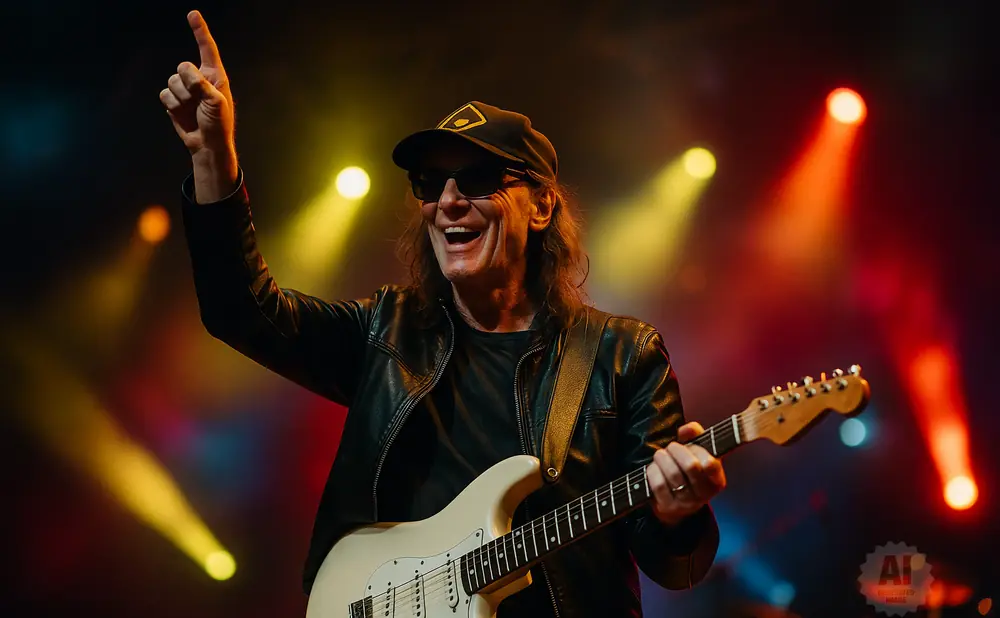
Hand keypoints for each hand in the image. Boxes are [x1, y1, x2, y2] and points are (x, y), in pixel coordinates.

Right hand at [159, 11, 234, 156]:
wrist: (207, 144)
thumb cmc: (219, 124)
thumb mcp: (217, 103)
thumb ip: (203, 85)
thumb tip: (187, 73)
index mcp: (215, 75)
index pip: (207, 48)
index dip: (199, 31)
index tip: (193, 14)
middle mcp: (199, 78)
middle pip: (182, 66)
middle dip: (188, 83)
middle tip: (199, 100)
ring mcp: (185, 89)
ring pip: (171, 80)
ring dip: (181, 96)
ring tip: (192, 109)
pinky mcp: (174, 100)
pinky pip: (164, 94)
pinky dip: (172, 104)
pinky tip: (182, 113)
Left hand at [645, 422, 725, 526]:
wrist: (676, 504)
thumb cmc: (688, 472)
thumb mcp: (697, 453)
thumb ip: (696, 435)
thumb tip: (688, 429)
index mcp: (716, 481)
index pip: (710, 464)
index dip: (698, 450)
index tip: (691, 445)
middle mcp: (704, 494)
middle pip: (691, 466)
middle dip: (677, 450)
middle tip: (671, 447)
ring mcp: (686, 503)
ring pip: (673, 474)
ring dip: (662, 459)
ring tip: (660, 455)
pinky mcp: (668, 508)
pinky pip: (659, 484)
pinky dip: (653, 471)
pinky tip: (654, 468)